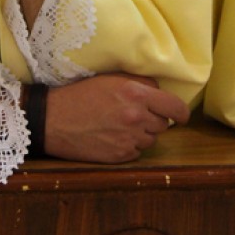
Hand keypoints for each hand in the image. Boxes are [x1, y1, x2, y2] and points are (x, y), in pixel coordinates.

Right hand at [44, 74, 190, 162]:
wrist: (53, 119)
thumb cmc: (81, 94)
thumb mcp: (112, 78)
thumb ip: (140, 84)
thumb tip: (160, 92)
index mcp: (136, 94)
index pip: (175, 107)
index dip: (181, 113)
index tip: (181, 115)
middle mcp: (136, 117)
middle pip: (163, 124)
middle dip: (154, 119)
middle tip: (135, 114)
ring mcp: (128, 139)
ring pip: (151, 139)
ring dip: (142, 134)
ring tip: (120, 125)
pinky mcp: (119, 156)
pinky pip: (137, 152)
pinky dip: (130, 146)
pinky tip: (113, 137)